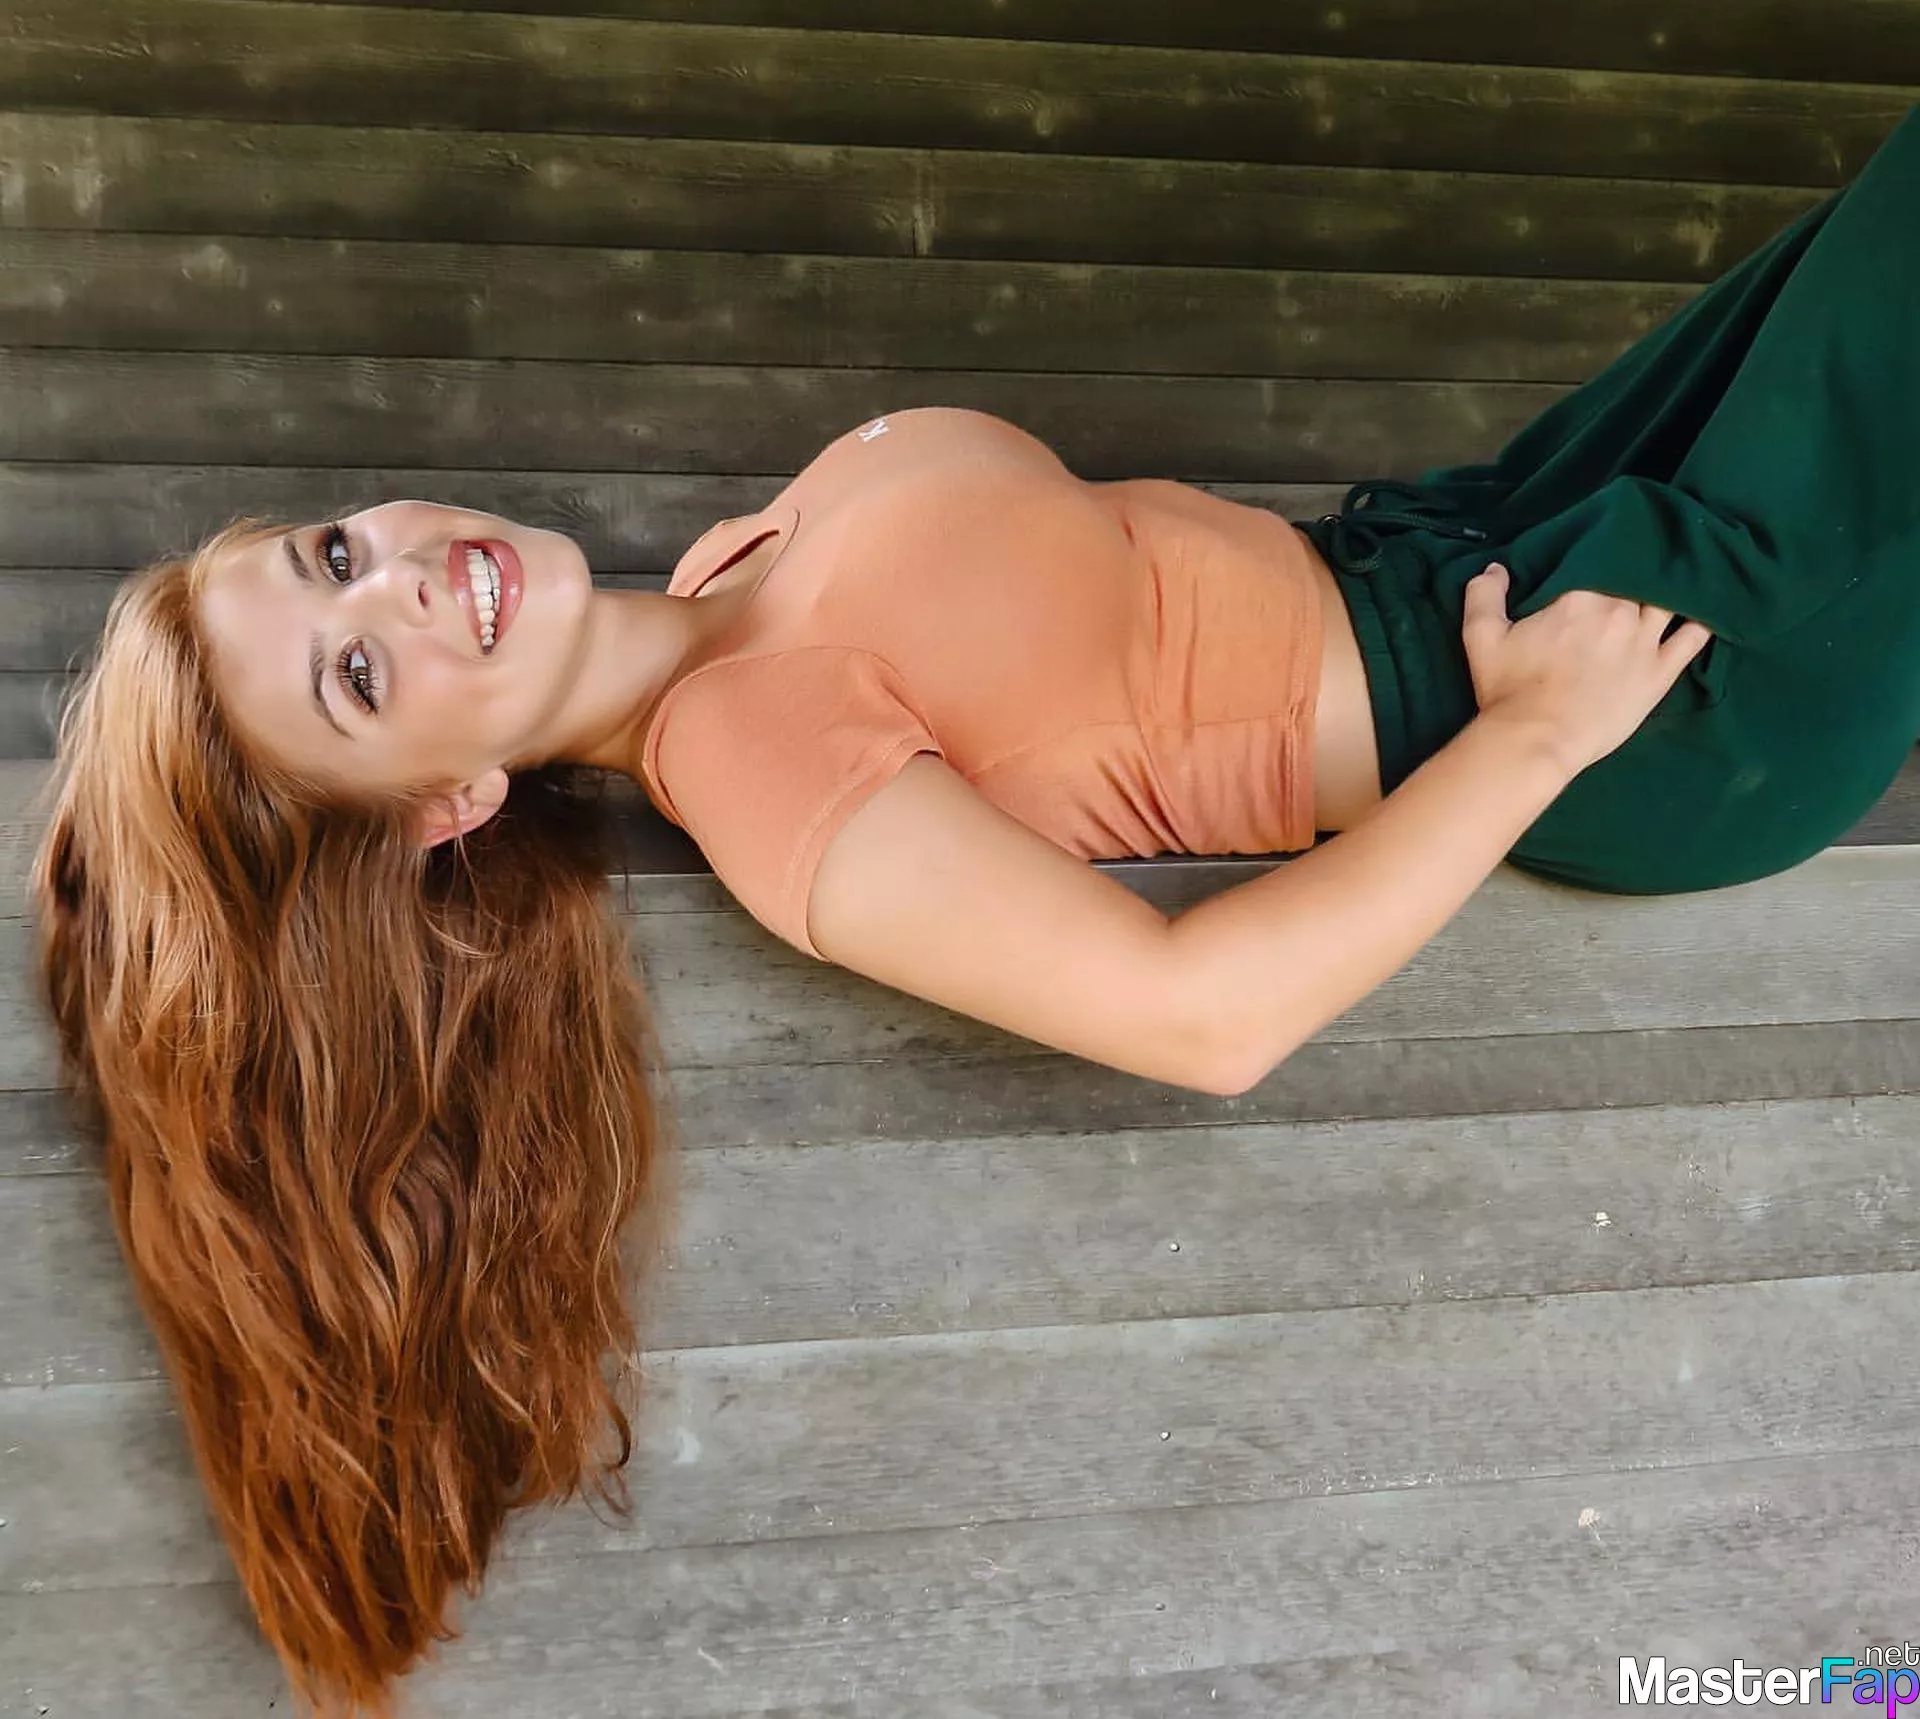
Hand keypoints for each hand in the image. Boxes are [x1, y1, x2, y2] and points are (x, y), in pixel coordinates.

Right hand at [1461, 563, 1715, 774]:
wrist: (1536, 741)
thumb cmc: (1507, 689)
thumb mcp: (1481, 636)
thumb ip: (1485, 593)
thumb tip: (1498, 566)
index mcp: (1579, 596)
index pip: (1600, 557)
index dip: (1600, 551)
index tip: (1597, 548)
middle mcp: (1620, 611)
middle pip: (1637, 576)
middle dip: (1635, 566)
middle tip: (1634, 560)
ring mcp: (1645, 642)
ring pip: (1669, 599)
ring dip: (1671, 586)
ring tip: (1673, 577)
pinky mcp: (1660, 673)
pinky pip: (1692, 639)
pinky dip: (1702, 620)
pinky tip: (1706, 608)